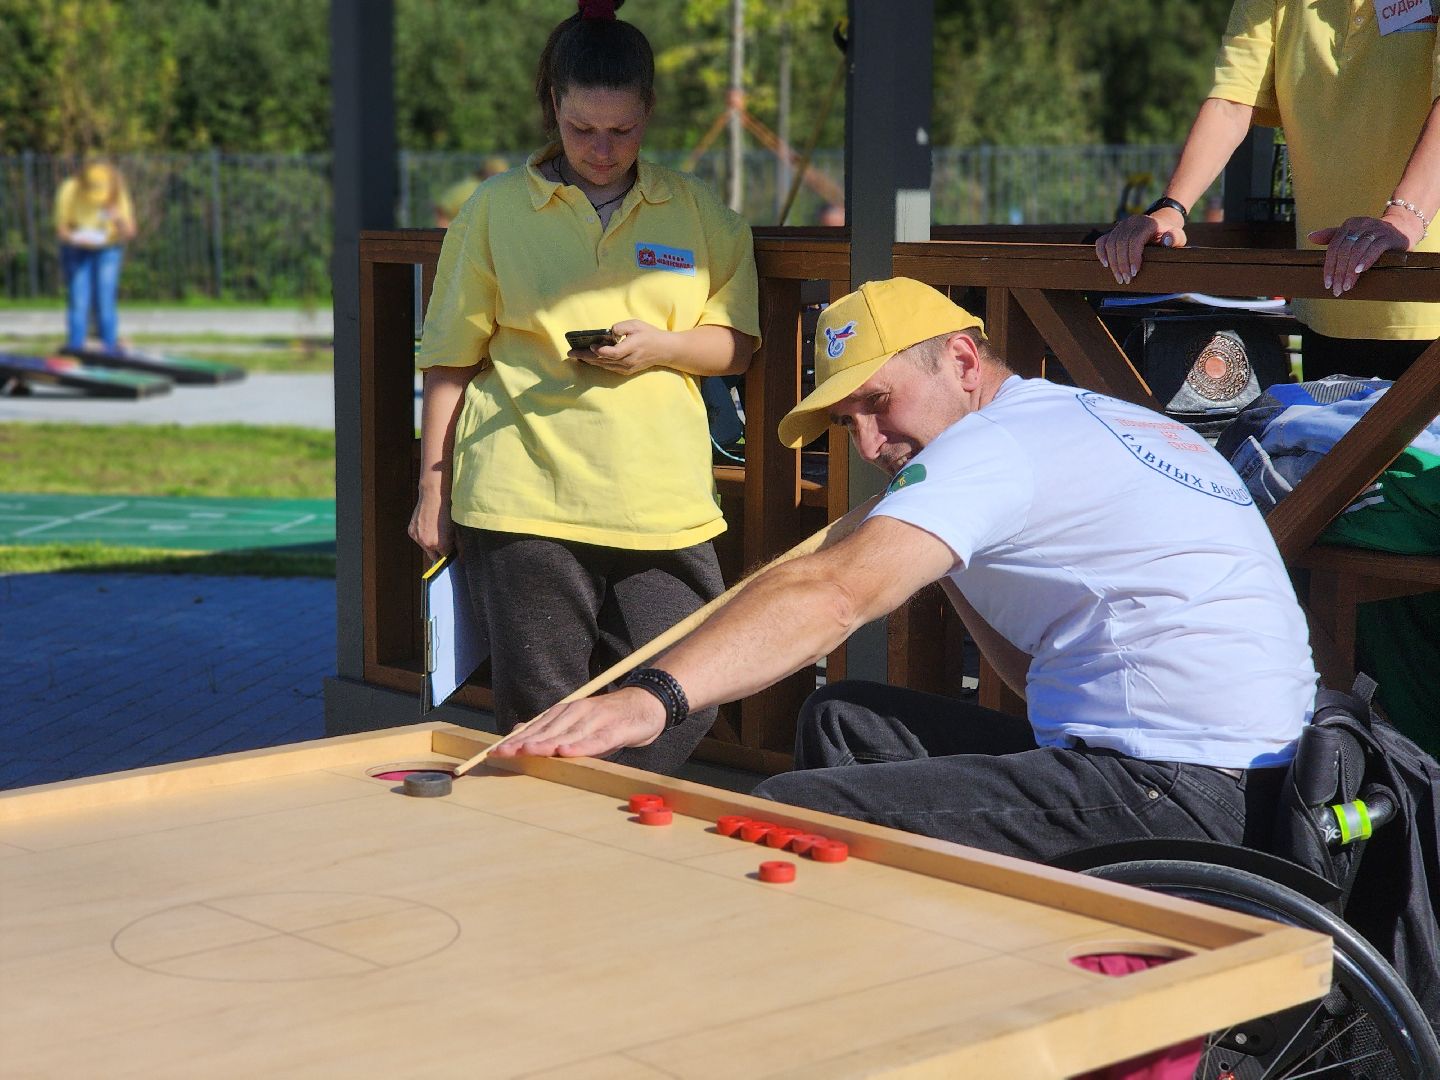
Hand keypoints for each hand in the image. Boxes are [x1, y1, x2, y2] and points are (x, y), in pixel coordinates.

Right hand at [407, 487, 453, 563]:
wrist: (433, 498)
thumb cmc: (447, 512)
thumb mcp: (456, 529)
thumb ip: (458, 545)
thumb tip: (461, 556)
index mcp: (441, 545)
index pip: (444, 557)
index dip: (447, 552)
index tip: (449, 548)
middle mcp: (428, 544)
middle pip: (433, 556)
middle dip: (438, 552)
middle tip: (442, 542)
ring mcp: (418, 539)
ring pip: (424, 547)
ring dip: (429, 543)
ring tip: (434, 529)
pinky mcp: (411, 532)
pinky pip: (418, 539)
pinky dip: (422, 535)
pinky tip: (426, 525)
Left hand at [487, 687, 666, 758]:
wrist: (646, 704)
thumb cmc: (608, 720)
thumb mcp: (576, 723)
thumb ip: (550, 729)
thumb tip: (518, 732)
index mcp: (566, 712)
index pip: (536, 727)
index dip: (515, 739)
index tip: (494, 751)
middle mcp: (577, 713)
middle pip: (547, 730)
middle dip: (523, 743)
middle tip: (502, 753)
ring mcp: (596, 720)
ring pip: (567, 734)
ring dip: (546, 744)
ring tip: (527, 752)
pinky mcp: (615, 729)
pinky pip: (596, 740)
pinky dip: (581, 746)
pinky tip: (567, 752)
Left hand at [570, 319, 670, 375]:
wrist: (664, 350)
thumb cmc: (649, 334)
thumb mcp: (636, 325)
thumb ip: (621, 328)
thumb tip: (609, 332)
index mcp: (631, 348)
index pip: (613, 353)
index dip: (601, 350)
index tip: (592, 345)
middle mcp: (628, 361)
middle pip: (604, 361)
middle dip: (586, 357)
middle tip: (571, 353)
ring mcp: (627, 368)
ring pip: (604, 365)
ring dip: (589, 361)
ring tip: (576, 355)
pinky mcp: (626, 371)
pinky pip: (609, 368)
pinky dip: (598, 363)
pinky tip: (588, 359)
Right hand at [1095, 210, 1187, 284]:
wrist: (1160, 224)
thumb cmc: (1169, 236)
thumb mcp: (1178, 237)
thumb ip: (1175, 238)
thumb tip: (1167, 240)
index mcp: (1147, 223)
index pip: (1135, 240)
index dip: (1133, 257)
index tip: (1134, 273)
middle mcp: (1132, 222)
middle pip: (1120, 243)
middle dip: (1122, 264)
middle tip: (1126, 280)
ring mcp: (1121, 225)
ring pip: (1110, 244)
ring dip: (1113, 263)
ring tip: (1119, 277)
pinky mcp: (1113, 231)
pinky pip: (1102, 241)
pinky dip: (1101, 253)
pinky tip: (1106, 264)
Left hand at [1308, 217, 1410, 296]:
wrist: (1403, 229)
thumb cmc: (1372, 236)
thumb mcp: (1352, 235)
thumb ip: (1332, 237)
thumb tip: (1310, 237)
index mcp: (1349, 224)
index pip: (1334, 247)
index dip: (1329, 266)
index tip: (1327, 284)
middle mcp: (1361, 224)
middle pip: (1344, 250)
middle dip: (1339, 272)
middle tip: (1337, 289)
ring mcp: (1376, 229)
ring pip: (1357, 251)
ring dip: (1350, 271)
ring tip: (1347, 286)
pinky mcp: (1389, 236)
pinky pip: (1375, 248)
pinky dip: (1365, 260)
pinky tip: (1359, 271)